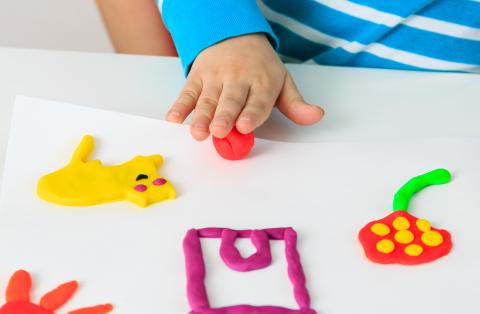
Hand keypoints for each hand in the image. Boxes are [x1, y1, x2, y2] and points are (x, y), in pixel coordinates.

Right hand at [166, 33, 324, 139]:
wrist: (234, 36)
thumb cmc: (260, 68)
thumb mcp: (282, 82)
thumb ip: (296, 104)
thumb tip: (316, 116)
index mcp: (262, 82)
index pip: (258, 101)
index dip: (252, 114)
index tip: (245, 126)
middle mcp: (238, 79)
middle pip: (231, 100)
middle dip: (225, 116)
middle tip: (220, 131)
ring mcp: (215, 77)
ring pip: (208, 99)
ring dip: (201, 116)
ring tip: (197, 132)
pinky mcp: (197, 77)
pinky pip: (187, 92)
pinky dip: (179, 105)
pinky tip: (173, 118)